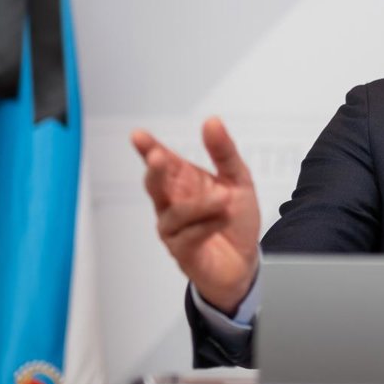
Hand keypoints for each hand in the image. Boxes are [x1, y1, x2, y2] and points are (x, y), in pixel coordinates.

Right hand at [132, 117, 260, 313]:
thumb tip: (212, 122)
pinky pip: (189, 236)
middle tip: (157, 158)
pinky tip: (222, 219)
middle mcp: (173, 204)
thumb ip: (224, 151)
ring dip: (201, 204)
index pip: (163, 162)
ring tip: (224, 199)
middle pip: (155, 185)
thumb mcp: (238, 179)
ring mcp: (174, 229)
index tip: (138, 136)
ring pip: (176, 213)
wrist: (245, 261)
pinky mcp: (182, 252)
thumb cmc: (236, 219)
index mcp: (184, 182)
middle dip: (155, 171)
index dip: (149, 149)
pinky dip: (208, 225)